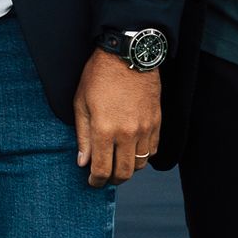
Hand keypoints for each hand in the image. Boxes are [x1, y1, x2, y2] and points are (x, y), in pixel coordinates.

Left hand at [72, 49, 159, 188]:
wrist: (127, 55)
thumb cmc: (99, 75)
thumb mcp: (81, 102)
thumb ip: (83, 135)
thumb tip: (83, 162)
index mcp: (104, 129)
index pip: (101, 169)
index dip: (95, 181)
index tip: (92, 182)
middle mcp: (127, 133)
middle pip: (123, 172)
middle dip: (113, 180)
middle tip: (104, 178)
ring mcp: (145, 129)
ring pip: (140, 164)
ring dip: (128, 169)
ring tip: (118, 163)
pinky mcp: (157, 122)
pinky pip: (153, 150)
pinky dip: (143, 155)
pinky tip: (132, 150)